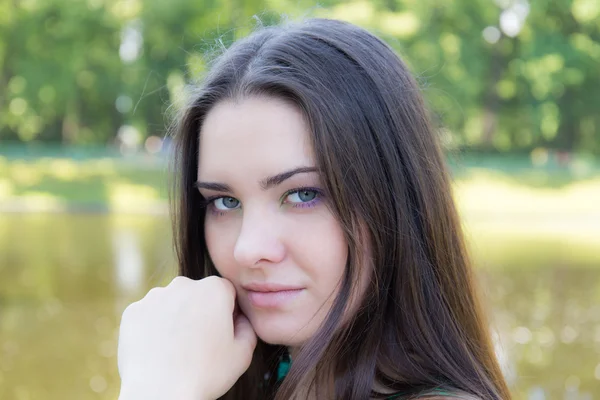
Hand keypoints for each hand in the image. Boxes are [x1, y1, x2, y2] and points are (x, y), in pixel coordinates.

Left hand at [117, 276, 256, 399]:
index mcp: (214, 289)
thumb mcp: (243, 354)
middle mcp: (183, 284)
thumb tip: (239, 318)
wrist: (159, 393)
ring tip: (177, 350)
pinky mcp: (133, 311)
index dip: (228, 313)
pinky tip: (159, 350)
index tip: (222, 335)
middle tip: (199, 344)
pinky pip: (149, 315)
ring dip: (176, 318)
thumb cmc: (206, 374)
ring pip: (172, 303)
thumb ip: (248, 327)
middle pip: (198, 294)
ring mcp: (154, 296)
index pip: (227, 292)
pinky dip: (154, 328)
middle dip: (200, 312)